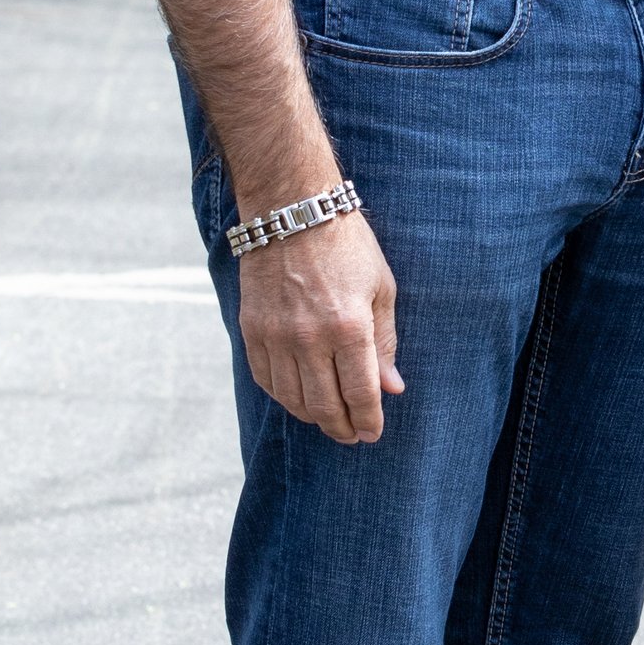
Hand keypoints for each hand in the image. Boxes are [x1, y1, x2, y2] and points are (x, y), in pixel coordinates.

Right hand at [235, 207, 403, 440]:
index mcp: (349, 327)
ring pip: (292, 399)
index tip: (373, 433)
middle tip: (352, 435)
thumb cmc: (346, 245)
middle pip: (324, 406)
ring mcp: (276, 335)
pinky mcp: (252, 329)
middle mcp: (309, 337)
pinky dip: (283, 396)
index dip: (369, 421)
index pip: (360, 394)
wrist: (292, 210)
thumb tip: (391, 388)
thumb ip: (385, 342)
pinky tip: (298, 397)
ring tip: (328, 419)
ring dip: (313, 417)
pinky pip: (266, 379)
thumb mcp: (380, 288)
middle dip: (342, 428)